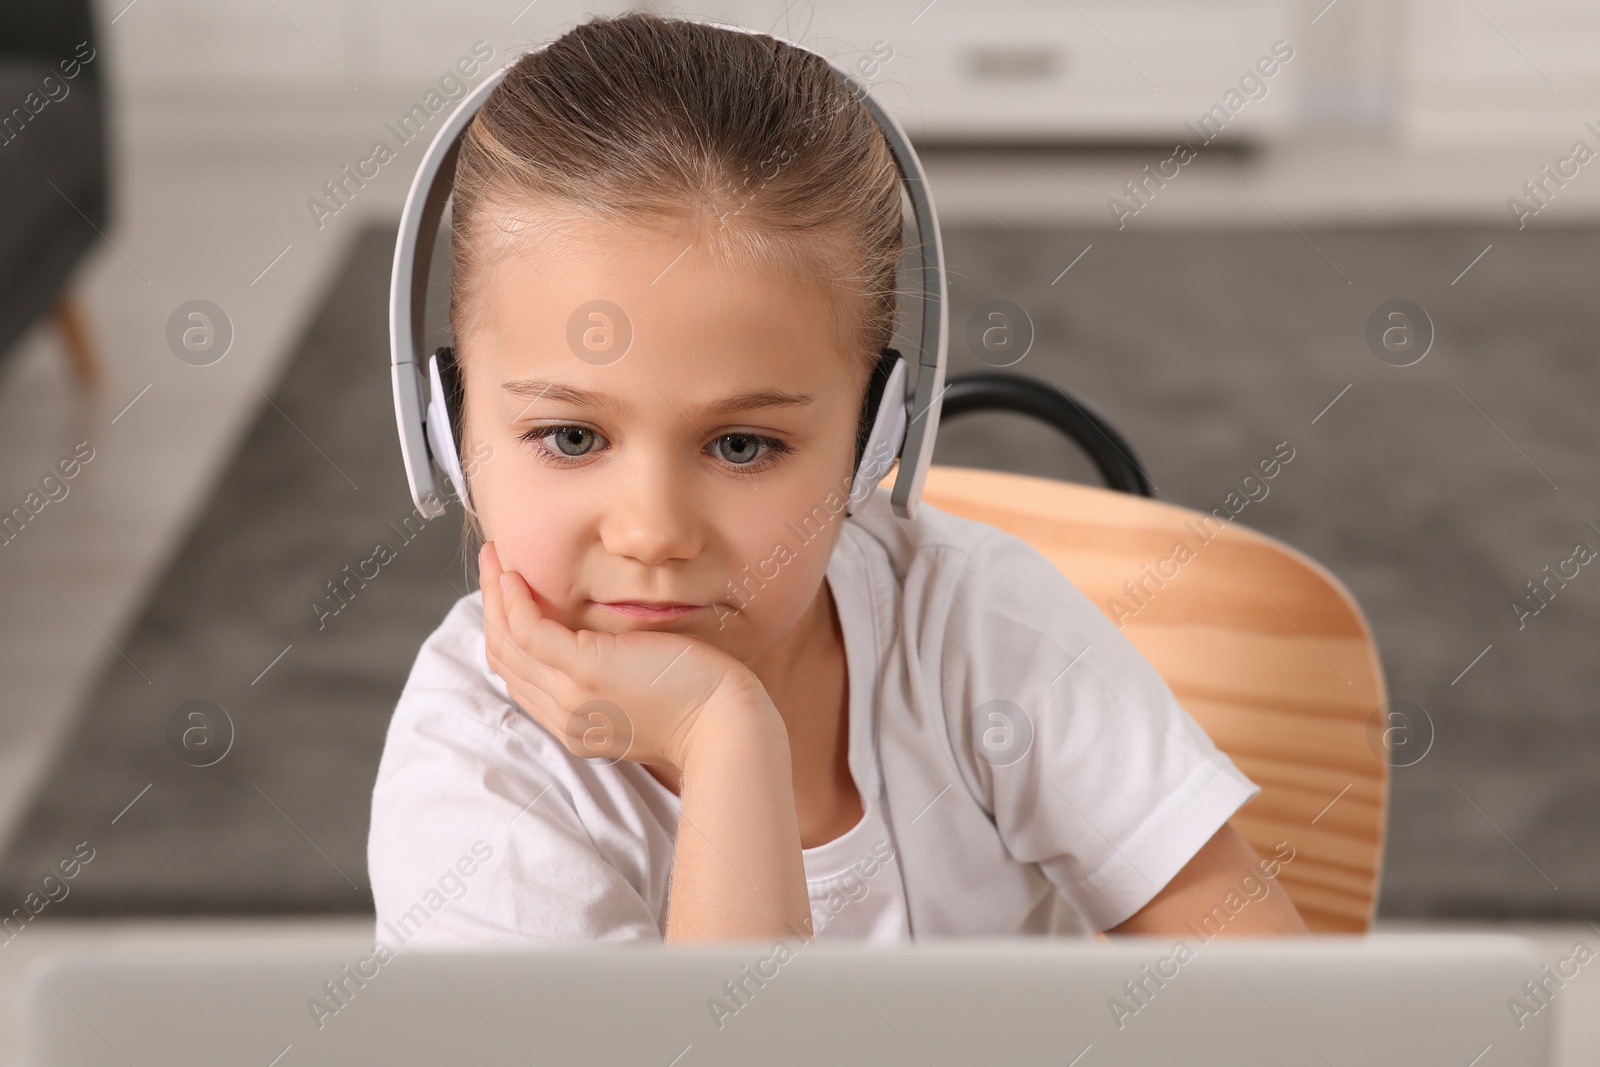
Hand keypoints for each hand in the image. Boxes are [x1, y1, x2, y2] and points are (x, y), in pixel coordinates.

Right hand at [477, 541, 771, 771]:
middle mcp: (564, 714)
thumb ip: (614, 673)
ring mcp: (571, 695)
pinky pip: (530, 633)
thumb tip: (607, 640)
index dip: (506, 632)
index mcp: (575, 723)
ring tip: (494, 559)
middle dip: (491, 608)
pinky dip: (514, 602)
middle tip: (492, 566)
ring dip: (494, 596)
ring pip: (508, 644)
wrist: (725, 724)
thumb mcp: (644, 691)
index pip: (521, 676)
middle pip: (505, 659)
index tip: (507, 594)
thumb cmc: (702, 703)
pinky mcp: (586, 671)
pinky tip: (515, 576)